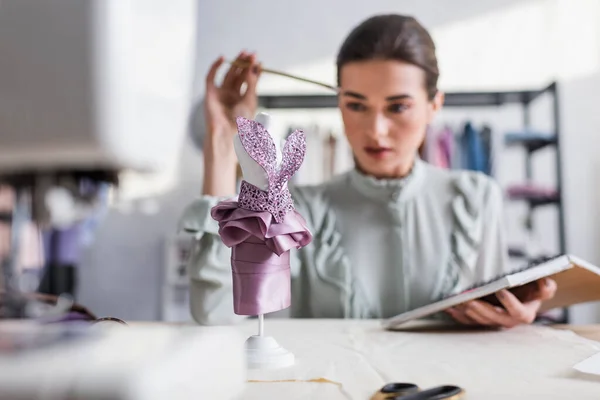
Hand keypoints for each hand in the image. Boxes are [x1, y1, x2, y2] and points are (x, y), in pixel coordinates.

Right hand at [201, 52, 260, 195]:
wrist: (228, 135)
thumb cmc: (242, 123)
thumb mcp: (251, 100)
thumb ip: (252, 83)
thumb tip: (256, 66)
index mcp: (243, 100)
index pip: (248, 81)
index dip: (253, 71)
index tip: (259, 61)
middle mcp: (231, 96)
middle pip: (238, 75)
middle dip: (244, 64)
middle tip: (251, 53)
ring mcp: (221, 94)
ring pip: (228, 74)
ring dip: (234, 63)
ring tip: (242, 54)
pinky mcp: (210, 94)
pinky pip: (211, 77)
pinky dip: (215, 67)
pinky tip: (223, 58)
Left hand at [445, 278, 556, 328]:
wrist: (517, 294)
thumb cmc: (527, 289)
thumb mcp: (539, 286)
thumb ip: (545, 287)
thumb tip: (545, 284)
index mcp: (524, 314)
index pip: (518, 312)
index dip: (510, 303)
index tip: (501, 290)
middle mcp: (508, 321)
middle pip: (494, 318)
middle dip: (481, 309)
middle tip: (469, 300)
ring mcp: (493, 322)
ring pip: (479, 320)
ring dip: (467, 311)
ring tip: (457, 300)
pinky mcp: (480, 321)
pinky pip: (467, 320)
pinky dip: (457, 314)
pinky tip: (448, 306)